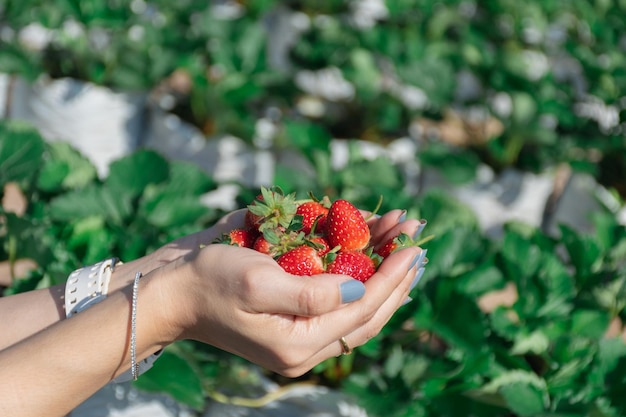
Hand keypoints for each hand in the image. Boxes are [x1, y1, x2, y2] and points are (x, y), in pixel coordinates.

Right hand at [154, 209, 424, 376]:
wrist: (171, 290)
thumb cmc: (207, 282)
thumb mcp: (258, 283)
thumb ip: (313, 293)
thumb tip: (360, 292)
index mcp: (299, 343)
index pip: (363, 311)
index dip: (393, 277)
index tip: (414, 246)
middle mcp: (306, 342)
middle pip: (368, 311)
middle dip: (396, 272)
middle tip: (418, 237)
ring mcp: (300, 329)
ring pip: (357, 302)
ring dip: (381, 267)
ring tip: (401, 230)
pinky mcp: (293, 312)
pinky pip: (337, 295)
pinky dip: (357, 269)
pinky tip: (368, 241)